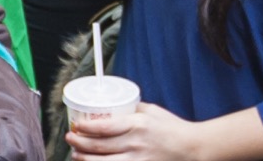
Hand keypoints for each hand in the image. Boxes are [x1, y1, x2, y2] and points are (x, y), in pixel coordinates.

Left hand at [65, 100, 202, 158]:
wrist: (192, 148)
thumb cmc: (173, 129)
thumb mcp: (152, 111)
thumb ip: (133, 109)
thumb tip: (114, 106)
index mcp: (138, 125)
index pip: (105, 127)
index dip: (86, 128)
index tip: (76, 125)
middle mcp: (136, 144)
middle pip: (99, 146)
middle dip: (79, 143)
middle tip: (70, 139)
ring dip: (85, 159)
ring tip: (75, 154)